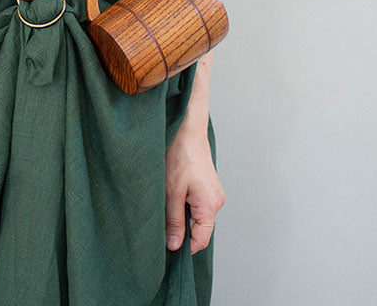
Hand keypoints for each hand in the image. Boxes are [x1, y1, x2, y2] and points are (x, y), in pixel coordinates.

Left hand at [165, 120, 224, 253]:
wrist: (186, 129)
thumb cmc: (179, 156)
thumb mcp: (171, 192)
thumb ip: (173, 221)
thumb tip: (174, 246)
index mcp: (210, 205)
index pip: (200, 240)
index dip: (183, 247)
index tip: (165, 246)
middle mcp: (216, 201)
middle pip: (198, 229)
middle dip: (180, 229)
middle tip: (160, 222)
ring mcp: (213, 193)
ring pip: (196, 217)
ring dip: (180, 215)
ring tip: (165, 202)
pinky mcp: (207, 186)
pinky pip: (196, 205)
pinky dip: (183, 205)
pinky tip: (171, 194)